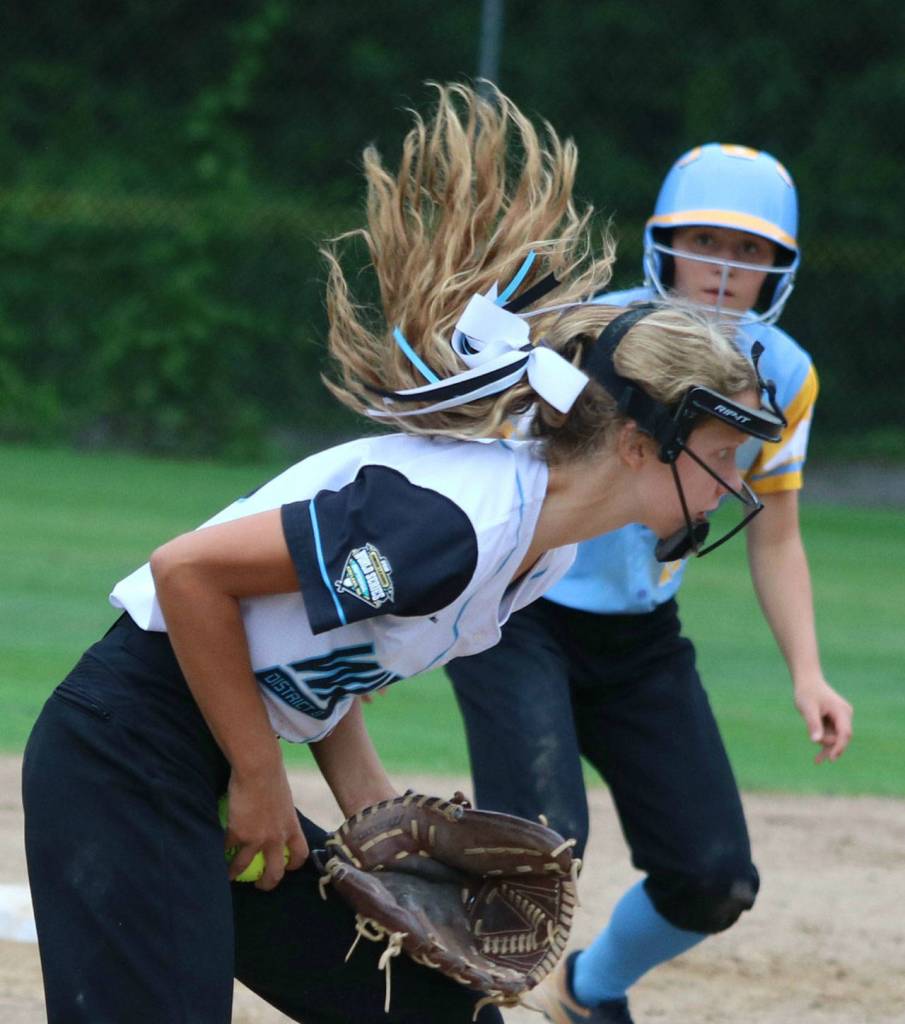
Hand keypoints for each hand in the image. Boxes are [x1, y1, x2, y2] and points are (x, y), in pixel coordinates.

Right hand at [224, 765, 308, 890]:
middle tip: (259, 885)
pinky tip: (215, 852)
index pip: (299, 854)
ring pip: (244, 865)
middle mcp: (276, 837)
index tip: (286, 867)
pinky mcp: (238, 833)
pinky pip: (226, 848)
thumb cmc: (273, 776)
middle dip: (267, 883)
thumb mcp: (284, 798)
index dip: (293, 865)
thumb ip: (280, 812)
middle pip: (275, 872)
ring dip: (234, 873)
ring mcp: (257, 838)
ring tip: (228, 876)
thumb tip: (274, 814)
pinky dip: (220, 851)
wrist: (259, 769)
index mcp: (291, 827)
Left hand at [793, 677, 853, 763]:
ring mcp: (841, 718)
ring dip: (826, 747)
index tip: (832, 758)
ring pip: (836, 738)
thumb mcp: (807, 708)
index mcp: (841, 711)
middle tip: (817, 757)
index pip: (845, 733)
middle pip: (841, 737)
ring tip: (817, 761)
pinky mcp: (836, 721)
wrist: (807, 682)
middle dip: (829, 746)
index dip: (839, 746)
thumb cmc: (807, 693)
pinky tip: (818, 759)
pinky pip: (832, 735)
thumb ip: (813, 723)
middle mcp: (845, 715)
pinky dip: (825, 744)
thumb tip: (816, 740)